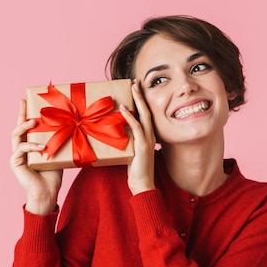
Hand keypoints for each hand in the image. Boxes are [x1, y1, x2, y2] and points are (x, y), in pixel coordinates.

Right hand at [10, 99, 62, 214]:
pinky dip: (31, 146)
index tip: (26, 99)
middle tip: (25, 103)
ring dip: (24, 127)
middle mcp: (21, 147)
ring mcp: (17, 154)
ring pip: (16, 135)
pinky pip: (21, 149)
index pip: (27, 126)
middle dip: (21, 114)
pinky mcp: (15, 162)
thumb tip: (72, 125)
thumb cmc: (53, 175)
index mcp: (30, 144)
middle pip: (18, 126)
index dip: (25, 113)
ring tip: (33, 121)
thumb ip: (58, 141)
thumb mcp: (58, 153)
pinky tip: (41, 147)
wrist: (47, 193)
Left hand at [120, 80, 155, 195]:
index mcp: (148, 136)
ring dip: (138, 100)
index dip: (141, 101)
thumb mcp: (130, 152)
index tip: (136, 88)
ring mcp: (147, 140)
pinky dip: (130, 118)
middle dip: (141, 95)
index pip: (145, 114)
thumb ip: (127, 140)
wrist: (142, 184)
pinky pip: (137, 128)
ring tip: (132, 87)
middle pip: (147, 110)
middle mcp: (150, 135)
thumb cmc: (135, 171)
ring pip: (144, 115)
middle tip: (136, 81)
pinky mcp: (143, 146)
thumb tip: (116, 131)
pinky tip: (123, 110)